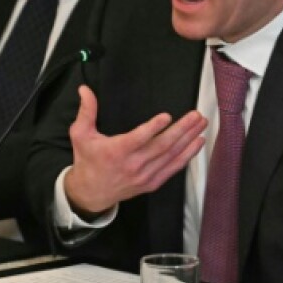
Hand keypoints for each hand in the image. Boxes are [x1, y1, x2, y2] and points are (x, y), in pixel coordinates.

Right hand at [64, 85, 206, 216]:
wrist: (91, 194)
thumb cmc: (87, 160)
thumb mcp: (80, 134)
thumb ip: (86, 111)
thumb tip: (84, 89)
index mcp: (116, 151)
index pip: (138, 139)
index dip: (153, 128)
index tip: (166, 116)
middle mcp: (133, 165)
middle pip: (162, 146)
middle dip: (182, 129)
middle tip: (195, 115)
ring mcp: (144, 176)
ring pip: (171, 156)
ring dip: (188, 139)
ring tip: (201, 124)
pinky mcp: (152, 183)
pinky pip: (173, 168)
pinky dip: (187, 156)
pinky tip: (197, 143)